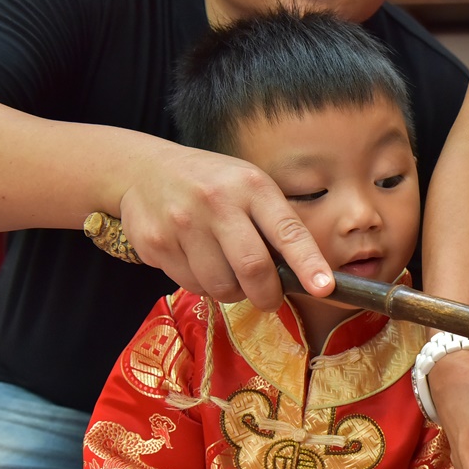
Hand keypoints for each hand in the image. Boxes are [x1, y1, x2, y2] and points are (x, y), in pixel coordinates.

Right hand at [117, 144, 333, 309]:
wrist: (144, 169)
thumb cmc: (213, 185)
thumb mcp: (250, 187)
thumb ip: (275, 225)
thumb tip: (306, 276)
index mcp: (252, 187)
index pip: (287, 231)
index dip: (308, 263)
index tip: (324, 288)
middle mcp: (217, 202)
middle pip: (253, 268)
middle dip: (268, 295)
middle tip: (269, 299)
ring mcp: (183, 222)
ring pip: (221, 285)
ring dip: (233, 292)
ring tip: (230, 274)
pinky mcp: (156, 242)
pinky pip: (191, 285)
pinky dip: (204, 286)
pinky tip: (201, 264)